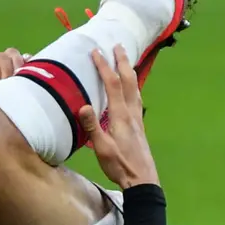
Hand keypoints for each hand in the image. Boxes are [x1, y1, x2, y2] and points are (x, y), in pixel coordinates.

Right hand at [79, 46, 159, 189]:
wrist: (142, 179)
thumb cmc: (120, 165)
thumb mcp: (102, 148)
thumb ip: (93, 126)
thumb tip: (83, 105)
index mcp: (121, 115)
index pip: (113, 85)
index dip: (104, 66)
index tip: (96, 52)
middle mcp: (132, 112)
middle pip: (129, 80)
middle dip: (122, 61)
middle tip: (117, 45)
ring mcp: (137, 118)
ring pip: (136, 87)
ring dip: (130, 71)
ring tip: (126, 59)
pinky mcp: (139, 124)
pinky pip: (136, 97)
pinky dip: (133, 85)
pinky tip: (132, 88)